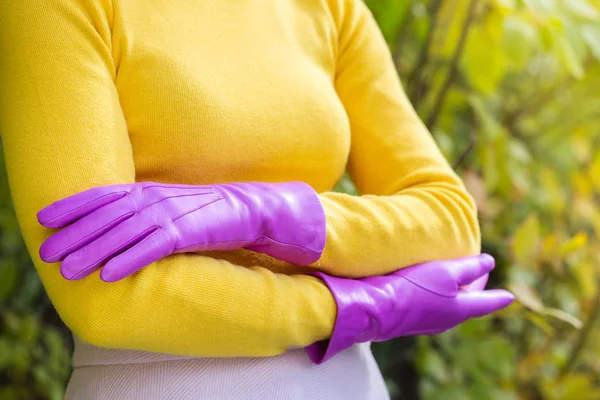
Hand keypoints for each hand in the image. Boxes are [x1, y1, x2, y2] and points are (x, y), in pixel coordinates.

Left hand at [37, 181, 325, 281]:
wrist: (252, 207)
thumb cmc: (209, 211)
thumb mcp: (172, 206)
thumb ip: (145, 212)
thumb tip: (117, 225)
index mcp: (151, 190)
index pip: (105, 195)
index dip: (74, 206)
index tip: (45, 219)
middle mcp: (156, 198)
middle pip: (107, 215)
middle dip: (74, 233)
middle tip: (47, 252)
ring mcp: (172, 214)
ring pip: (124, 232)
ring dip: (93, 250)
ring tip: (68, 268)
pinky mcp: (189, 231)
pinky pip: (153, 247)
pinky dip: (129, 258)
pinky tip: (110, 273)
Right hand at [305, 254, 513, 363]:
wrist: (376, 307)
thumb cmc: (413, 288)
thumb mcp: (445, 271)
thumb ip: (469, 267)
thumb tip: (489, 263)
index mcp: (460, 310)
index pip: (486, 301)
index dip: (498, 296)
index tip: (509, 296)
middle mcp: (446, 320)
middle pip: (467, 302)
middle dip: (473, 287)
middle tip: (477, 273)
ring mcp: (426, 322)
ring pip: (448, 304)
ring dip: (454, 291)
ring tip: (453, 276)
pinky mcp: (409, 319)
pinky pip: (431, 306)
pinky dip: (437, 294)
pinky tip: (426, 284)